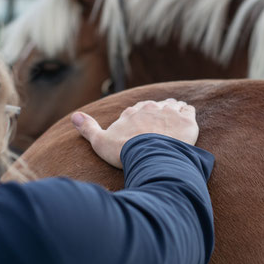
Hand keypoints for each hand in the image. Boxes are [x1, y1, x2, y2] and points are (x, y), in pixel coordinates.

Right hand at [71, 99, 198, 168]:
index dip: (139, 118)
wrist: (150, 157)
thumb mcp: (100, 142)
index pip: (137, 110)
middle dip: (157, 115)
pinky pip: (189, 110)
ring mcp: (169, 112)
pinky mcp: (186, 120)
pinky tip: (186, 125)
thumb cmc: (124, 152)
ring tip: (174, 126)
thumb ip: (88, 128)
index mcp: (131, 112)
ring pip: (173, 106)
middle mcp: (150, 108)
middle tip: (159, 130)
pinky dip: (188, 115)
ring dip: (173, 112)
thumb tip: (74, 116)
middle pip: (155, 107)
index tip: (141, 130)